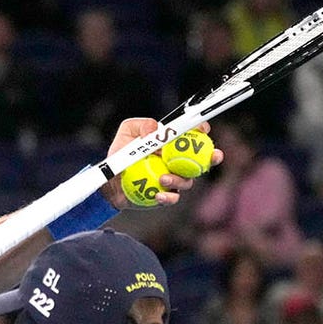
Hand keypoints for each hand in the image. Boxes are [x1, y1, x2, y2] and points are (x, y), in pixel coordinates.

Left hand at [100, 118, 224, 209]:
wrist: (110, 180)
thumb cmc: (121, 153)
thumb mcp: (127, 133)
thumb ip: (141, 125)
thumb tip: (155, 129)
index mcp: (171, 143)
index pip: (193, 135)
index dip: (202, 131)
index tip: (202, 131)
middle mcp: (177, 160)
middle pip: (202, 159)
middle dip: (211, 157)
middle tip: (211, 156)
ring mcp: (174, 178)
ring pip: (188, 180)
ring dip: (179, 180)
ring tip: (163, 179)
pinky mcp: (167, 195)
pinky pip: (173, 198)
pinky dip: (168, 197)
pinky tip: (159, 195)